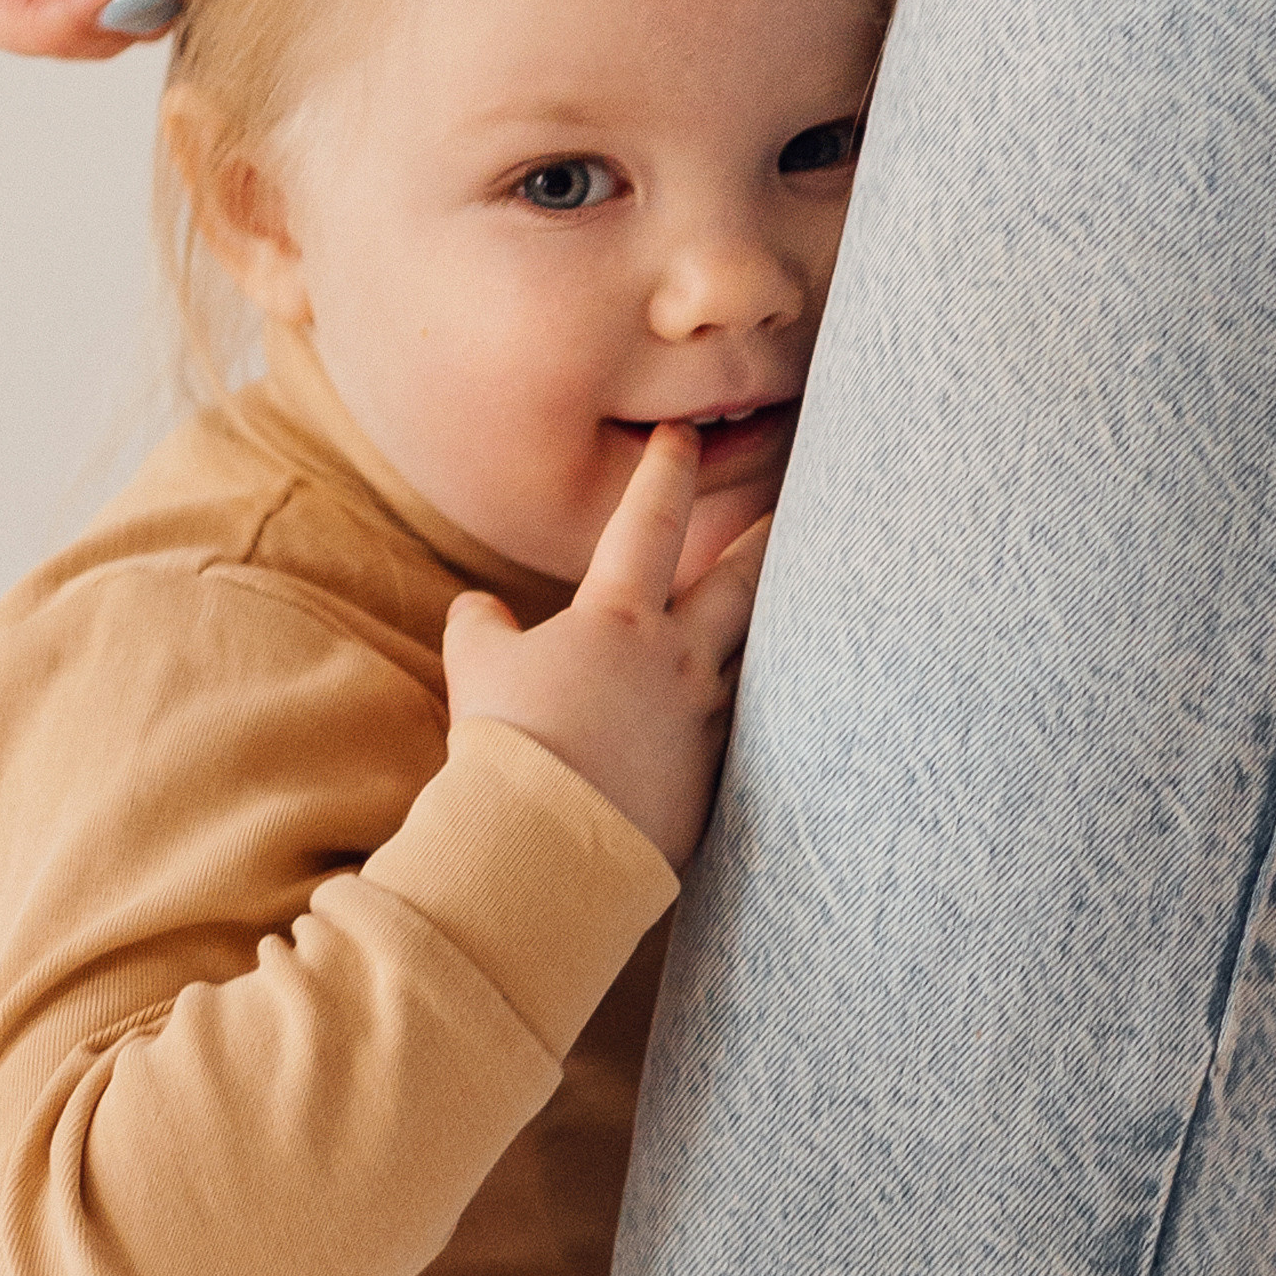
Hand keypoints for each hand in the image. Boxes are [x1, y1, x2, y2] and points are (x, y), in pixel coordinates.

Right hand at [442, 426, 771, 871]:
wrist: (543, 841)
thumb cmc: (505, 742)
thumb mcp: (476, 670)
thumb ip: (481, 627)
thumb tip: (479, 607)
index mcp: (620, 617)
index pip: (651, 521)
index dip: (668, 470)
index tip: (683, 434)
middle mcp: (679, 659)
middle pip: (740, 582)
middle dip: (764, 538)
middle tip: (792, 509)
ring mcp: (705, 720)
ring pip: (759, 656)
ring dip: (776, 626)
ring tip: (798, 608)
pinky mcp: (714, 778)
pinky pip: (744, 730)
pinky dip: (755, 711)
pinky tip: (770, 710)